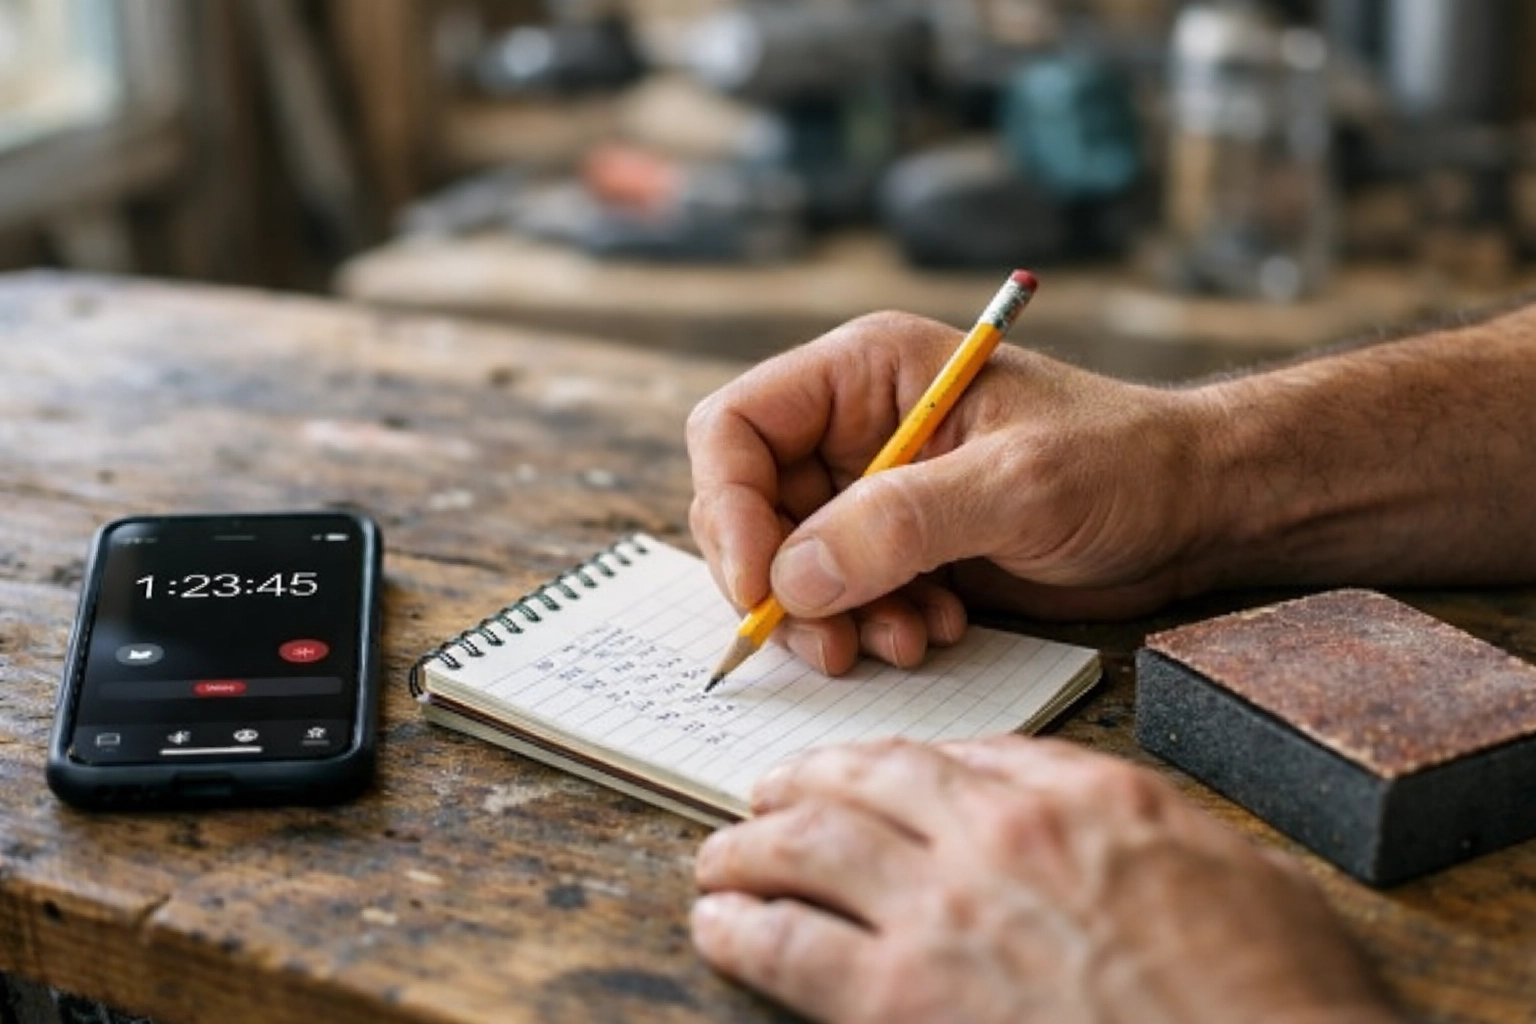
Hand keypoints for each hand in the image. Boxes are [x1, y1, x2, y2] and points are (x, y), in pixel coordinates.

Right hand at [686, 312, 1213, 674]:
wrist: (1195, 508)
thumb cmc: (1123, 464)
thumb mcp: (1017, 485)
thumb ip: (902, 523)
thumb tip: (791, 580)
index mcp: (865, 374)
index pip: (735, 428)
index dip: (728, 508)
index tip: (762, 588)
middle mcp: (854, 427)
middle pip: (751, 506)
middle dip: (781, 584)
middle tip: (828, 645)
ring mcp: (875, 490)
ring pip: (792, 564)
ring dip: (832, 618)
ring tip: (902, 642)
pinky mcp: (902, 546)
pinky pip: (844, 596)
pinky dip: (872, 626)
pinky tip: (935, 631)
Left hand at [691, 737, 1399, 1023]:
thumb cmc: (1271, 985)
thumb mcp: (1227, 862)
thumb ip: (1129, 819)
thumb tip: (1070, 798)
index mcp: (1072, 795)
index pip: (952, 753)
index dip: (884, 761)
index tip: (856, 771)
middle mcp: (992, 836)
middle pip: (862, 783)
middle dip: (801, 785)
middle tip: (764, 795)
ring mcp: (942, 914)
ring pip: (808, 850)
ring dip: (751, 849)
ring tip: (721, 856)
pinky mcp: (903, 999)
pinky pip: (791, 947)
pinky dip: (742, 930)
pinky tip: (718, 924)